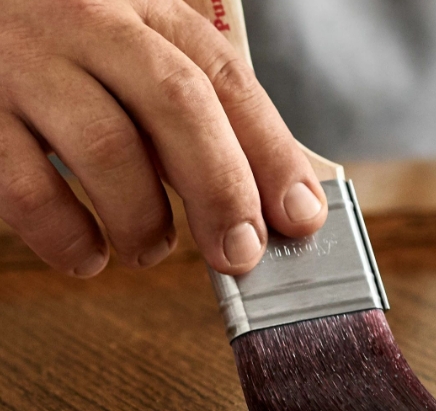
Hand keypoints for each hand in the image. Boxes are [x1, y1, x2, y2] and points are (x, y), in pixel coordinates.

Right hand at [0, 0, 327, 276]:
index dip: (273, 154)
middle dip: (222, 190)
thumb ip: (200, 120)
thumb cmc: (70, 59)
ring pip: (108, 147)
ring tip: (151, 250)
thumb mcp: (139, 65)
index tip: (301, 216)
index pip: (227, 80)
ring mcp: (25, 62)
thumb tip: (274, 205)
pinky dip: (70, 238)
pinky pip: (27, 188)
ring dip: (144, 221)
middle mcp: (89, 23)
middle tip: (239, 254)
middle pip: (178, 103)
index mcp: (145, 12)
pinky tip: (89, 254)